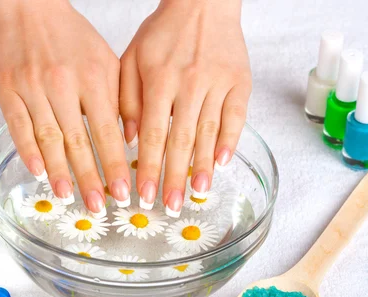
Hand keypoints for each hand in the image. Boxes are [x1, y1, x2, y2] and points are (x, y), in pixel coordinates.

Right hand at [0, 0, 129, 216]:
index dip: (115, 165)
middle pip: (78, 141)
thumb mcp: (106, 61)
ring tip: (68, 197)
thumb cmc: (72, 36)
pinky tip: (38, 172)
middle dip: (89, 178)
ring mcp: (32, 88)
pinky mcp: (7, 90)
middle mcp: (63, 84)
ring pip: (48, 138)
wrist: (29, 8)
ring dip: (59, 171)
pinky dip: (28, 151)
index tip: (122, 192)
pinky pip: (19, 127)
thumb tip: (129, 140)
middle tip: (98, 206)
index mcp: (94, 77)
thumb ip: (118, 99)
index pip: (107, 131)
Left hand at [120, 0, 250, 215]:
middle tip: (169, 206)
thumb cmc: (163, 32)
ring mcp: (218, 82)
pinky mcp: (240, 81)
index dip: (148, 167)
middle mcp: (189, 83)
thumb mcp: (132, 58)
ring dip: (202, 166)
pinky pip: (236, 116)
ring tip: (197, 193)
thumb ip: (127, 98)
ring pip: (208, 132)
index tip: (143, 195)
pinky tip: (223, 163)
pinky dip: (230, 140)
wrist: (203, 3)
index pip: (152, 133)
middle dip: (173, 177)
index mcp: (159, 79)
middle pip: (180, 139)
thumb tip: (131, 139)